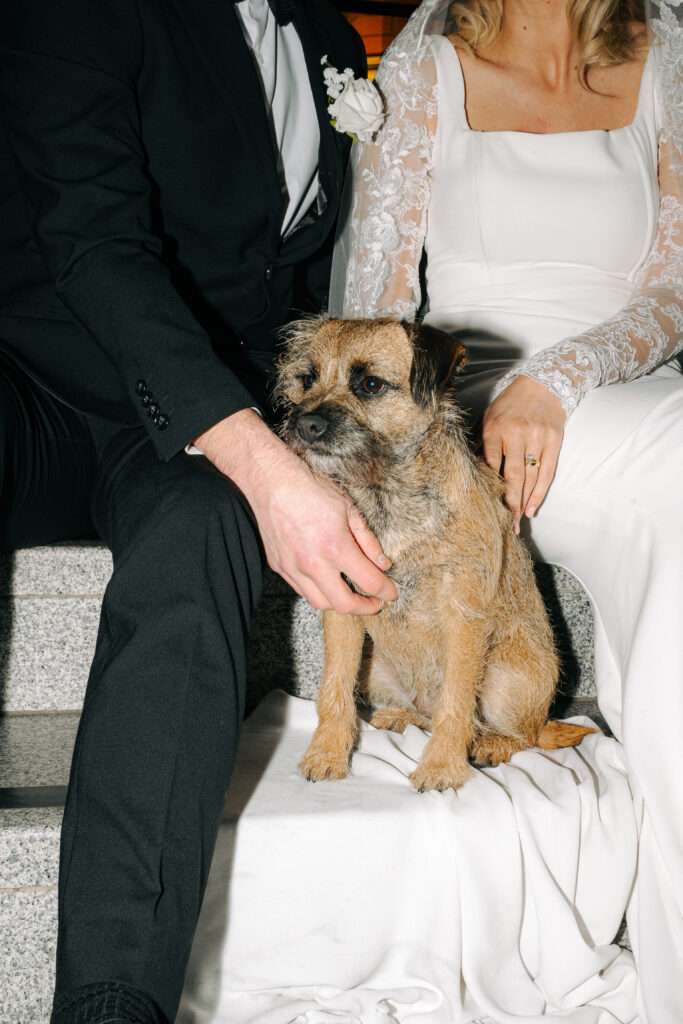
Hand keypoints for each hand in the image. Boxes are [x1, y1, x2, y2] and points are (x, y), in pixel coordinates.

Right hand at [195, 409, 397, 613]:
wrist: (272, 482)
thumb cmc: (311, 490)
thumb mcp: (349, 509)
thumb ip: (367, 541)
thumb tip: (382, 564)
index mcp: (335, 547)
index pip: (369, 581)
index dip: (386, 591)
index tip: (392, 593)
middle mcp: (313, 563)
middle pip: (344, 604)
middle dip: (365, 608)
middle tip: (375, 603)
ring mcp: (293, 568)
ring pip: (320, 602)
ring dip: (339, 603)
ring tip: (350, 593)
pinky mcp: (279, 567)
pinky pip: (302, 590)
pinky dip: (318, 591)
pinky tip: (327, 581)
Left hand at [481, 376, 565, 531]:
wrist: (543, 383)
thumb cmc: (510, 402)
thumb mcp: (487, 416)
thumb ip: (478, 441)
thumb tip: (466, 465)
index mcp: (495, 429)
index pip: (491, 465)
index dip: (489, 488)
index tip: (485, 507)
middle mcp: (516, 435)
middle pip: (512, 477)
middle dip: (508, 504)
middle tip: (504, 525)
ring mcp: (537, 438)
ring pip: (530, 478)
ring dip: (523, 503)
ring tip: (516, 522)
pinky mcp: (554, 441)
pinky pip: (547, 472)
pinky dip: (539, 492)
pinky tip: (531, 508)